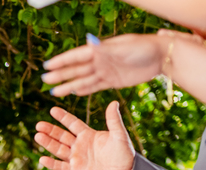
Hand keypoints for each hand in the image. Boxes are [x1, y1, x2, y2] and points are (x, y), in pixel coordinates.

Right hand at [35, 102, 134, 169]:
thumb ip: (114, 120)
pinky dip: (51, 164)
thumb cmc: (123, 155)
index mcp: (89, 135)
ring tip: (37, 136)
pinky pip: (61, 166)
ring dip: (48, 143)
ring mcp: (77, 159)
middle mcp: (80, 145)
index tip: (53, 109)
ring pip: (58, 149)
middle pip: (61, 136)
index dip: (63, 117)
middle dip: (50, 130)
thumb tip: (113, 102)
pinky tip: (42, 158)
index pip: (73, 123)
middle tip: (39, 125)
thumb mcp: (119, 135)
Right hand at [42, 33, 166, 96]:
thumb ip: (104, 48)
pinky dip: (84, 90)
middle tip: (44, 79)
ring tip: (54, 92)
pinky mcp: (113, 81)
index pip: (76, 56)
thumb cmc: (143, 47)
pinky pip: (95, 87)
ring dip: (69, 85)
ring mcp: (106, 71)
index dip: (61, 61)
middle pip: (77, 69)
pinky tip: (74, 92)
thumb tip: (88, 41)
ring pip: (83, 80)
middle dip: (61, 74)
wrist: (161, 56)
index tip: (47, 65)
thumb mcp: (123, 48)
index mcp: (101, 50)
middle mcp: (100, 60)